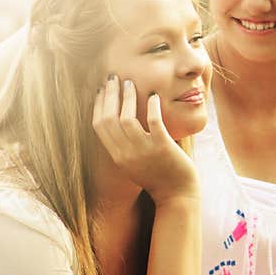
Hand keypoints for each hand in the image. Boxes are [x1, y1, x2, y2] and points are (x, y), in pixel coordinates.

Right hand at [92, 75, 197, 203]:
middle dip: (109, 95)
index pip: (99, 126)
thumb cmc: (158, 177)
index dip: (98, 105)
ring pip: (127, 118)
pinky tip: (153, 96)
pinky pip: (153, 122)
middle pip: (109, 119)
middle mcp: (126, 154)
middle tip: (113, 78)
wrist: (177, 196)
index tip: (101, 90)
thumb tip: (121, 120)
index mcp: (117, 157)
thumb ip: (125, 145)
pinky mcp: (162, 148)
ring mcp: (144, 151)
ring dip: (127, 97)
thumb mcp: (133, 163)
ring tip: (130, 83)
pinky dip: (151, 106)